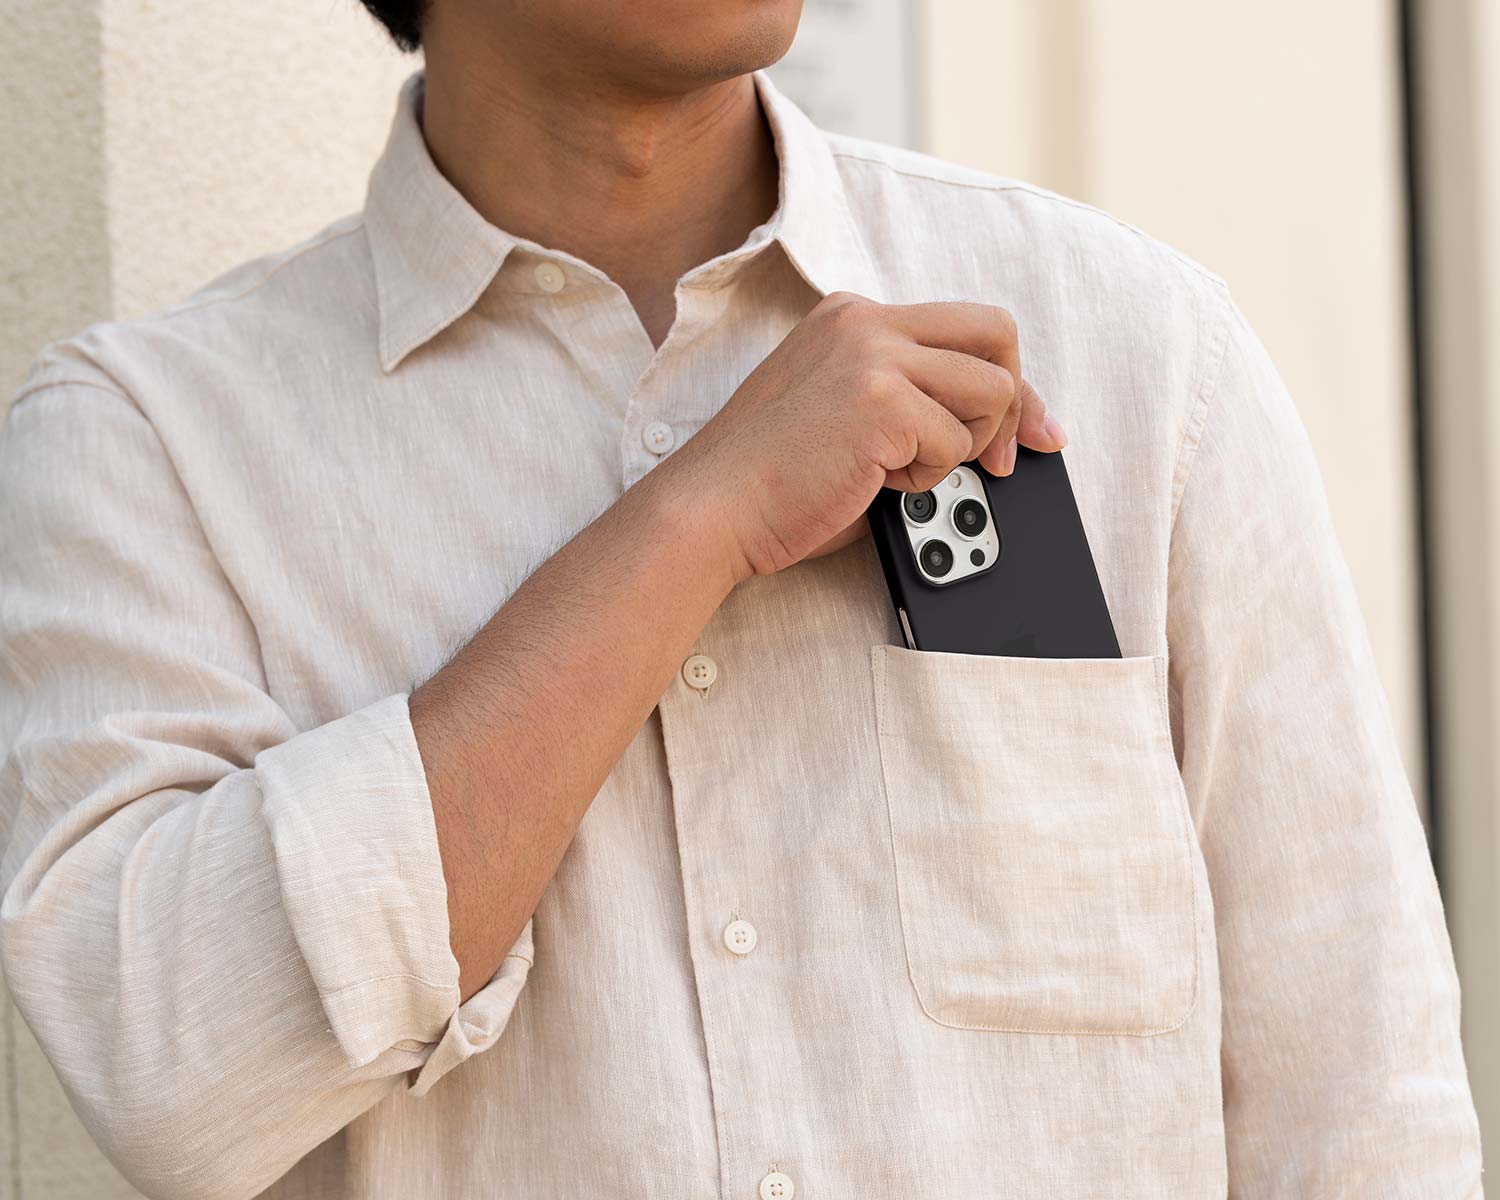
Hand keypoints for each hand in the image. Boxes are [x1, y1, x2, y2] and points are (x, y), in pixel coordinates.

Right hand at [667, 292, 1066, 580]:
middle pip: (997, 332)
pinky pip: (955, 442)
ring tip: (903, 470)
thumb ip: (910, 399)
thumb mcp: (849, 414)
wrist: (713, 509)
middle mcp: (865, 320)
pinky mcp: (880, 400)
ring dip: (963, 446)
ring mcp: (873, 354)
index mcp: (852, 317)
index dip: (1009, 381)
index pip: (966, 327)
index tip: (1031, 430)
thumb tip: (998, 425)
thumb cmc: (773, 480)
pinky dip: (927, 476)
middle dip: (1016, 402)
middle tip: (1000, 459)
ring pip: (991, 390)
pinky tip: (876, 481)